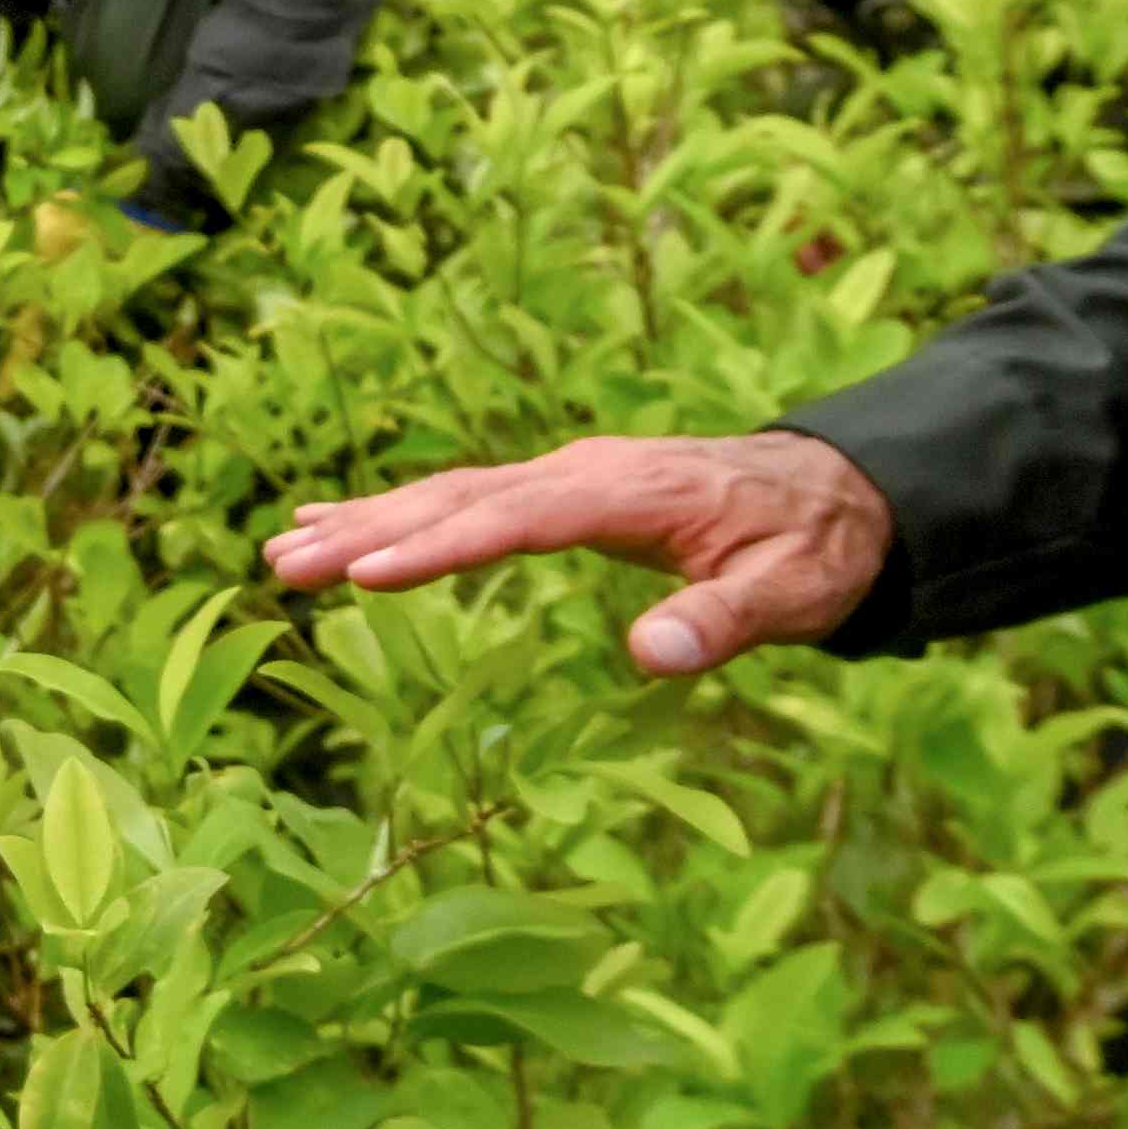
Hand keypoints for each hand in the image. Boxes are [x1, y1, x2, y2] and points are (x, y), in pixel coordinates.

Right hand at [261, 427, 891, 675]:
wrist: (844, 491)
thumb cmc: (817, 549)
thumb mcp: (791, 593)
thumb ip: (720, 622)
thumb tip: (650, 657)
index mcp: (632, 492)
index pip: (520, 518)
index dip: (442, 548)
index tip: (368, 575)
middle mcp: (587, 470)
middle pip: (462, 497)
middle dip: (371, 532)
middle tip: (283, 563)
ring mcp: (571, 474)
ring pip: (453, 491)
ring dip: (369, 520)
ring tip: (285, 548)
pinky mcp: (564, 488)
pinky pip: (469, 496)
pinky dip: (403, 512)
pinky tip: (347, 526)